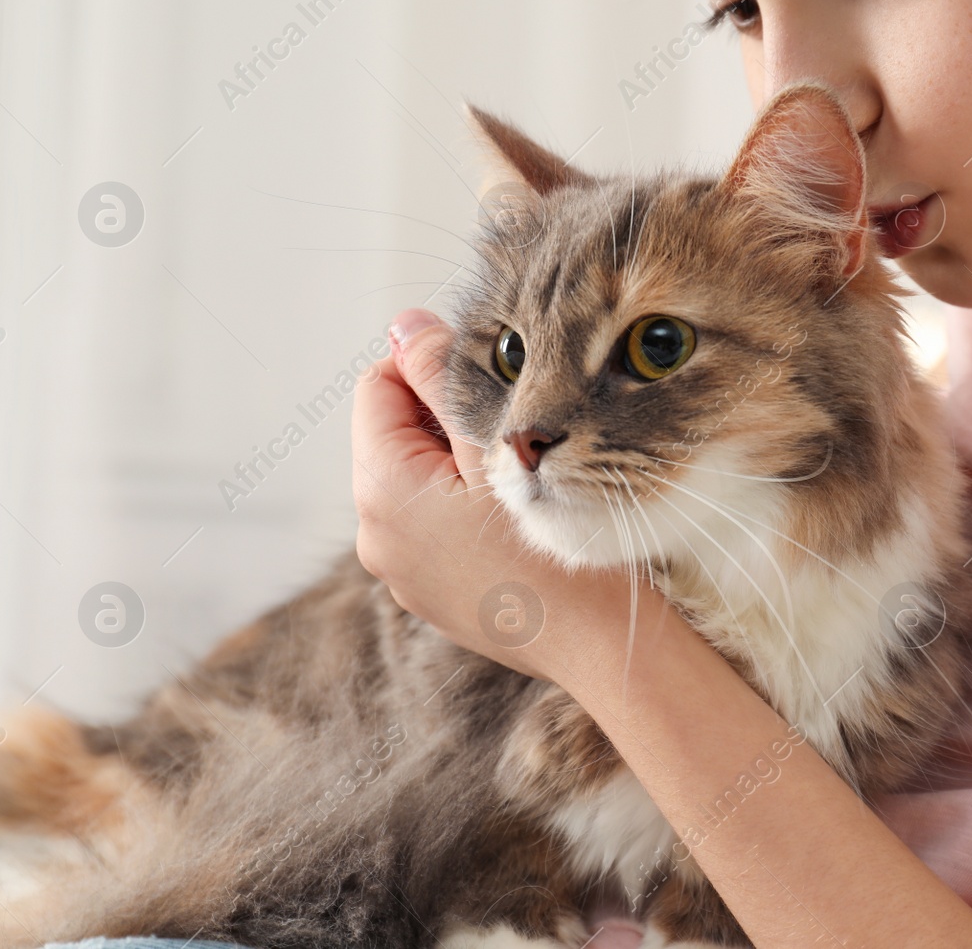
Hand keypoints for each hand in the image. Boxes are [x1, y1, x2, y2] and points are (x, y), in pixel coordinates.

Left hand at [350, 307, 635, 681]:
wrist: (598, 645)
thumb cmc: (561, 547)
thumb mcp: (502, 445)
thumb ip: (446, 379)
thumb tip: (405, 325)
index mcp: (382, 490)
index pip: (377, 386)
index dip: (432, 367)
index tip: (493, 381)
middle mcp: (373, 535)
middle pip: (396, 433)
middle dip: (448, 417)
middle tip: (518, 433)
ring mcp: (399, 571)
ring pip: (418, 478)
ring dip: (460, 462)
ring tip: (524, 479)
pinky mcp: (428, 594)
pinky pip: (432, 525)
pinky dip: (465, 507)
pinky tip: (518, 521)